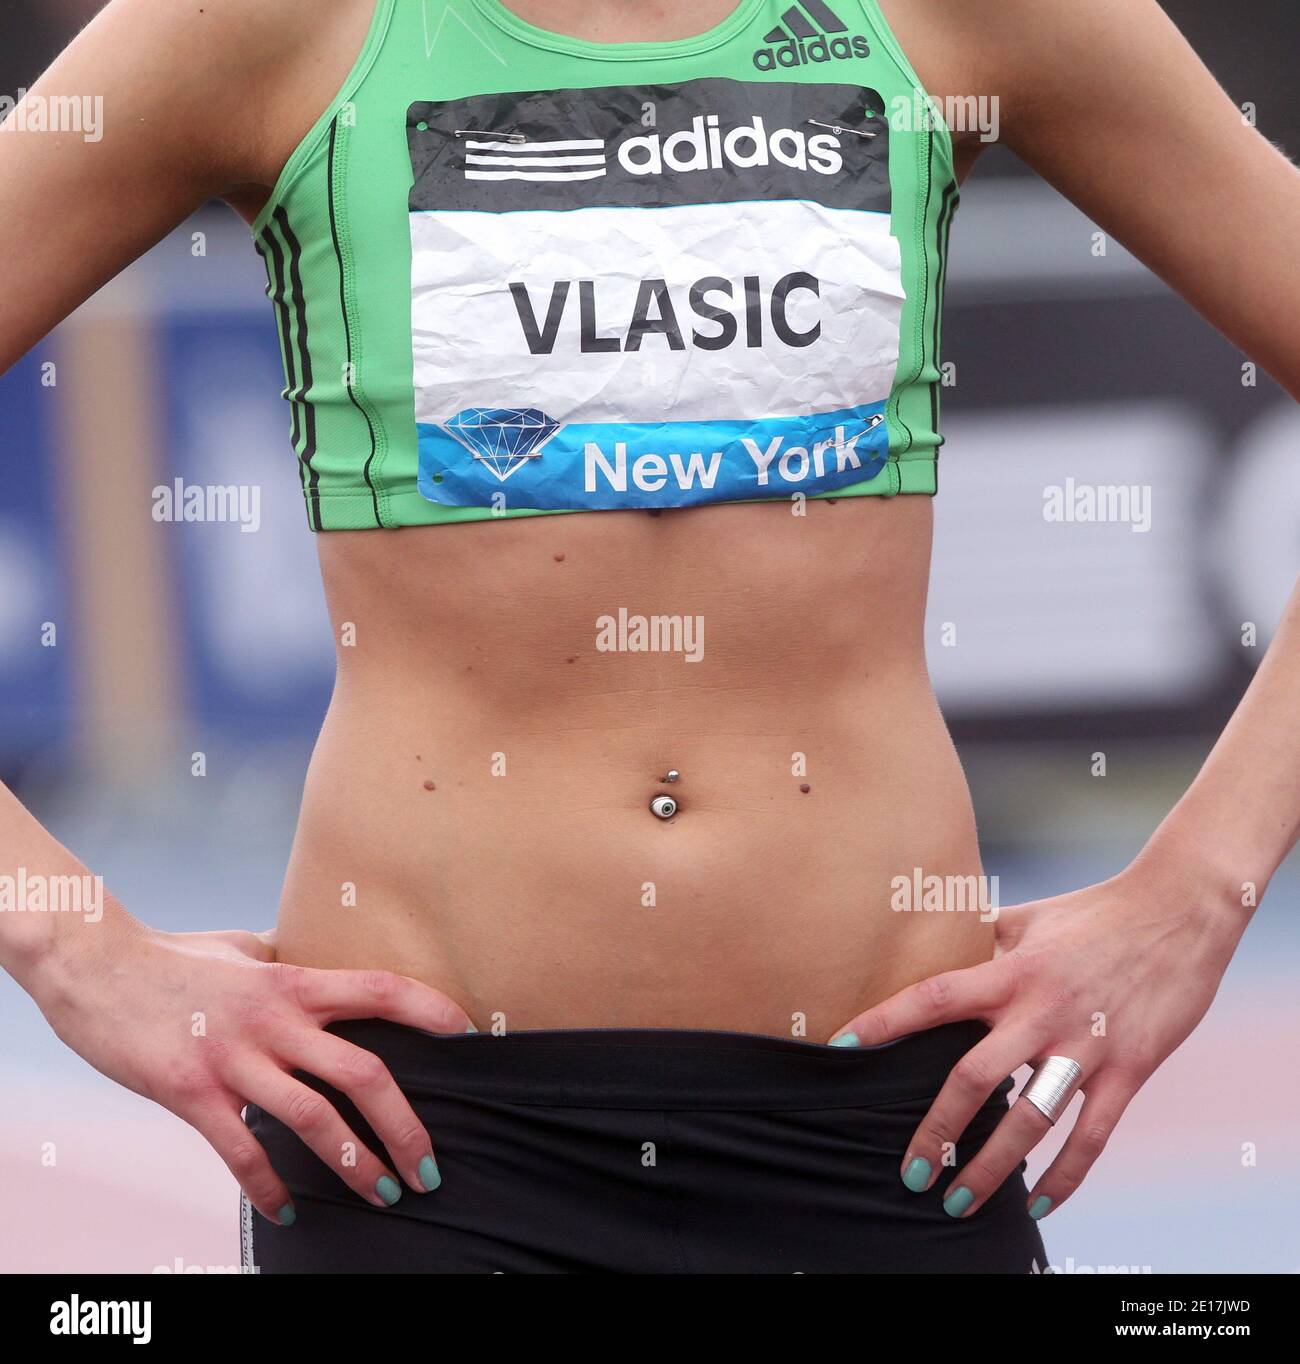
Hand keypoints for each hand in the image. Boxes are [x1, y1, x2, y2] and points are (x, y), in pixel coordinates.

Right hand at [30, 922, 473, 1225]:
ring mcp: (235, 1059)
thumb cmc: (175, 955)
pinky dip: (270, 1185)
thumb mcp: (243, 948)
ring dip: (355, 1165)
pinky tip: (290, 1208)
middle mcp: (276, 1021)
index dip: (432, 1012)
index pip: (382, 990)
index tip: (470, 1037)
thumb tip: (310, 952)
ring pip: (313, 1120)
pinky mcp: (192, 1093)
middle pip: (364, 1074)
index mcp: (294, 982)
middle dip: (405, 1128)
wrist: (95, 967)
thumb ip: (284, 958)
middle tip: (431, 1168)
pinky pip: (241, 1150)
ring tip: (384, 1195)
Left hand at [828, 858, 1246, 1219]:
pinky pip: (1092, 1135)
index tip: (839, 1050)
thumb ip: (982, 940)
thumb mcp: (1029, 919)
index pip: (932, 998)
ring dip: (992, 1169)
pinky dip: (1066, 1176)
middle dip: (937, 1131)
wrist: (1178, 911)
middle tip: (909, 1171)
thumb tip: (933, 943)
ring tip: (958, 1203)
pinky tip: (1039, 1204)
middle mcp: (1041, 1011)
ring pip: (1029, 1119)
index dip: (883, 1023)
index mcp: (1010, 970)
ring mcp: (1086, 1044)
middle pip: (973, 1077)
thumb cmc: (1094, 913)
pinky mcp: (1129, 1069)